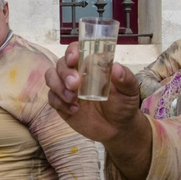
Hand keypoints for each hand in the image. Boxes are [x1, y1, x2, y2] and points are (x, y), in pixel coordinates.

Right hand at [46, 43, 154, 179]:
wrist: (118, 128)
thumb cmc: (123, 104)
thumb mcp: (129, 91)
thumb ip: (125, 78)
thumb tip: (115, 67)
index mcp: (91, 65)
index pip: (76, 50)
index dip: (72, 51)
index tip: (74, 60)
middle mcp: (76, 73)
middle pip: (61, 64)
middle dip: (65, 73)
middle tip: (75, 85)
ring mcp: (67, 88)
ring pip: (51, 78)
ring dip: (58, 87)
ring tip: (73, 100)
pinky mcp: (61, 104)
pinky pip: (51, 98)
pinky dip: (59, 103)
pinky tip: (74, 110)